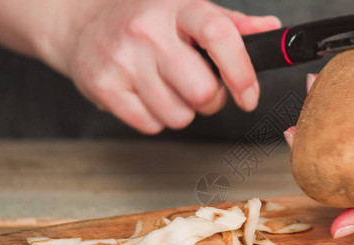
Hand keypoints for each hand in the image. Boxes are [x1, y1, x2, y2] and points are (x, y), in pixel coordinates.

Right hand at [47, 0, 279, 133]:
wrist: (81, 26)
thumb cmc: (144, 21)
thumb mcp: (187, 11)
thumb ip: (231, 24)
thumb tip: (272, 28)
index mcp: (178, 8)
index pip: (219, 35)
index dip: (242, 72)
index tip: (249, 96)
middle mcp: (149, 32)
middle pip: (203, 92)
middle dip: (210, 100)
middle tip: (199, 88)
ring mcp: (123, 61)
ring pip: (179, 116)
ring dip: (182, 110)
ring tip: (166, 87)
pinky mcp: (104, 88)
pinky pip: (151, 125)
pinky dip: (155, 118)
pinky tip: (145, 95)